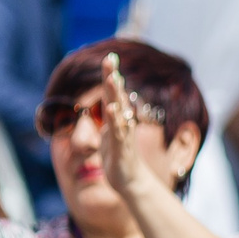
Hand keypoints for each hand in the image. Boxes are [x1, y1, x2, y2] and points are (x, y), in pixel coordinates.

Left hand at [96, 51, 173, 198]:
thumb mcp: (111, 132)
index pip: (112, 93)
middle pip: (117, 96)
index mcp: (118, 118)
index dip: (110, 75)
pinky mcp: (122, 148)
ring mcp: (123, 135)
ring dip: (116, 94)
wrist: (129, 181)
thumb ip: (111, 116)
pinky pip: (118, 132)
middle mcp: (123, 123)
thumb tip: (111, 102)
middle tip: (110, 59)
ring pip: (119, 111)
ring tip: (112, 78)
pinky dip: (115, 120)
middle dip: (112, 77)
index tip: (108, 56)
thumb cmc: (119, 156)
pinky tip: (111, 108)